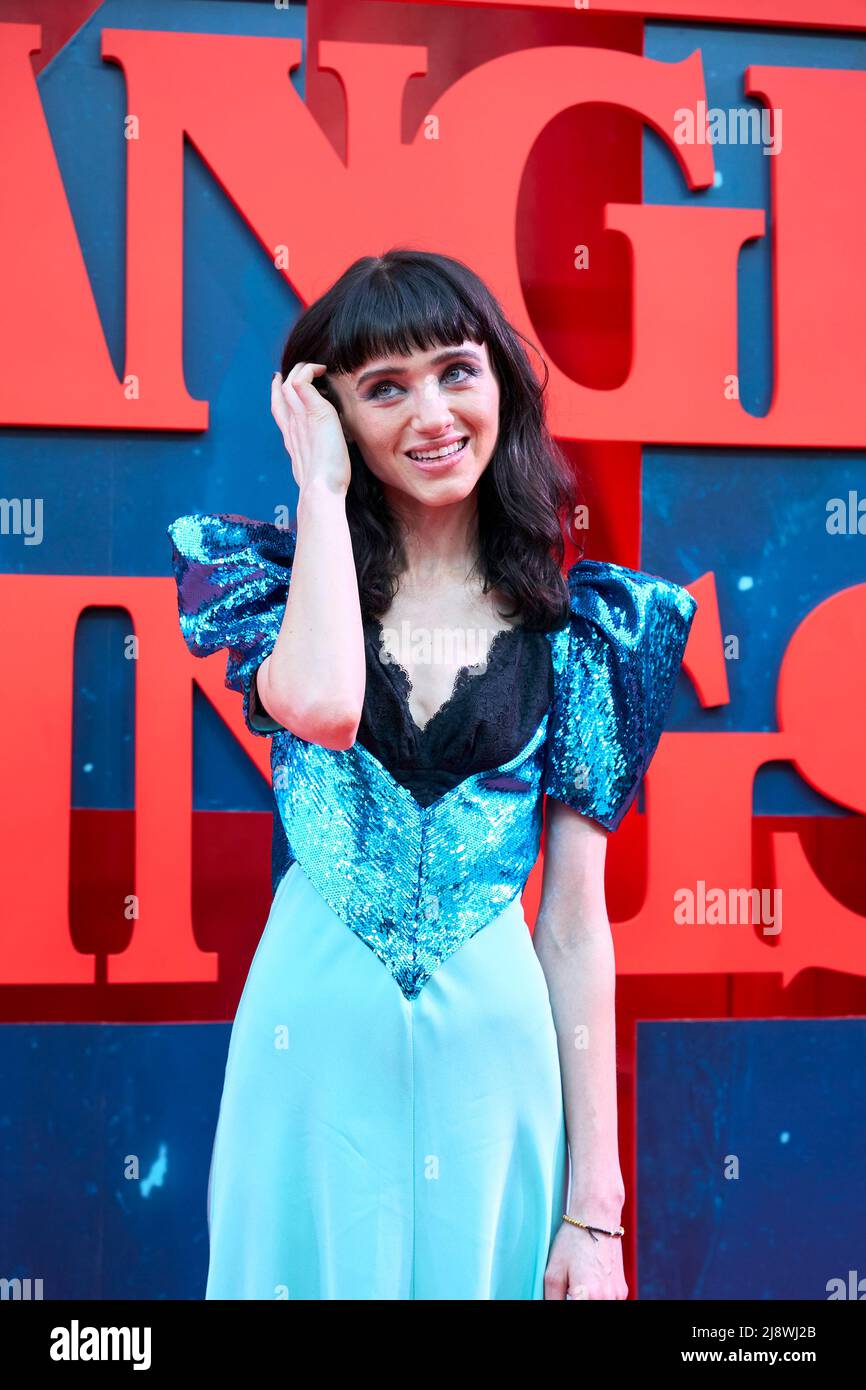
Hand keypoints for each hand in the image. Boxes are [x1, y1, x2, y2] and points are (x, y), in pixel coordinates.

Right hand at [271, 362, 351, 496]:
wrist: (321, 490)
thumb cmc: (324, 487)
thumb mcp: (317, 470)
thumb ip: (318, 460)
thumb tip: (329, 463)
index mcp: (292, 438)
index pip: (279, 409)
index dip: (277, 392)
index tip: (281, 380)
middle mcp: (292, 425)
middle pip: (281, 392)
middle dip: (290, 376)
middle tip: (304, 369)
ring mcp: (300, 417)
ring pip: (290, 382)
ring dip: (302, 369)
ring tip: (317, 367)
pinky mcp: (314, 412)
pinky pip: (301, 381)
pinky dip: (309, 370)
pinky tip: (322, 369)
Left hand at [543, 1220, 628, 1299]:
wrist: (597, 1219)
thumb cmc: (574, 1241)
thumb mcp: (553, 1271)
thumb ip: (552, 1298)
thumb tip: (549, 1306)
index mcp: (587, 1295)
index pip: (572, 1309)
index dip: (567, 1300)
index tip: (565, 1294)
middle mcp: (606, 1298)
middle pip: (587, 1306)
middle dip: (576, 1299)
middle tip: (570, 1289)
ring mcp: (617, 1295)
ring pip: (599, 1305)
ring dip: (588, 1299)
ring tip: (579, 1283)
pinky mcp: (623, 1290)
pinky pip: (608, 1300)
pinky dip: (598, 1297)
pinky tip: (589, 1282)